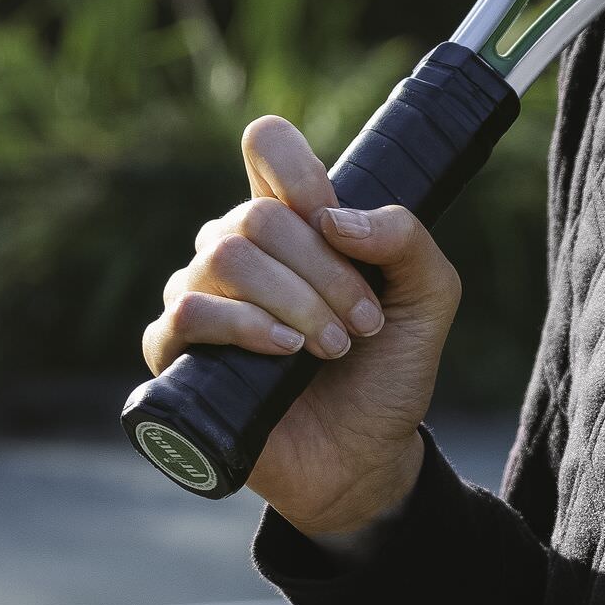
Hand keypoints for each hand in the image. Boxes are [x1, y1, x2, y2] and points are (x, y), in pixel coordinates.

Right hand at [139, 114, 460, 540]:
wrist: (364, 457)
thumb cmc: (386, 371)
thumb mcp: (428, 300)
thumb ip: (406, 242)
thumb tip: (335, 220)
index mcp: (291, 222)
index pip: (267, 147)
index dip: (297, 170)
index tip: (334, 218)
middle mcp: (237, 250)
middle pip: (256, 217)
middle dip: (324, 271)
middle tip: (363, 325)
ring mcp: (200, 297)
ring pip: (224, 259)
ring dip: (295, 302)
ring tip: (335, 346)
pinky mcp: (176, 353)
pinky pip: (188, 313)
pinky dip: (243, 327)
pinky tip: (285, 353)